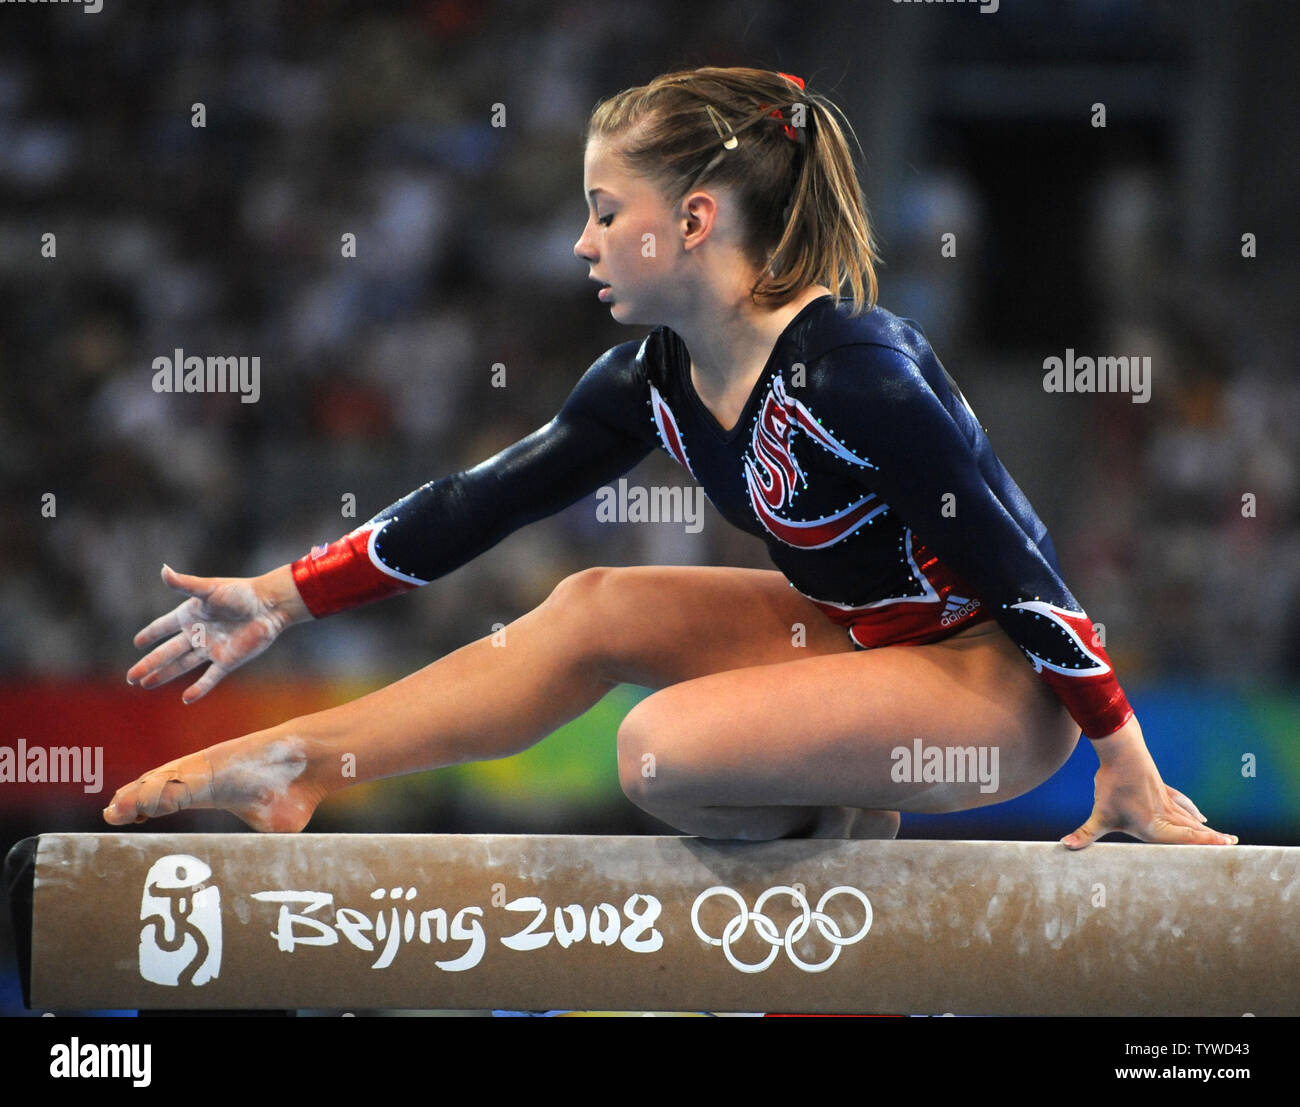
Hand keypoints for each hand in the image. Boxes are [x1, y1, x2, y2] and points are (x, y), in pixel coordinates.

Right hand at [126, 564, 308, 702]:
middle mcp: (198, 633)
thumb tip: (163, 571)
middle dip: (148, 664)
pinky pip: (210, 677)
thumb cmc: (240, 592)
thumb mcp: (209, 589)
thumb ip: (185, 584)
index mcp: (190, 615)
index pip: (163, 626)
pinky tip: (187, 699)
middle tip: (130, 677)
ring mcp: (211, 648)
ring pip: (182, 665)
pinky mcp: (227, 660)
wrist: (269, 606)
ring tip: (145, 684)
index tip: (137, 642)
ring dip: (164, 675)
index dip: (151, 633)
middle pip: (167, 652)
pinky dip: (199, 689)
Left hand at [1061, 715, 1237, 847]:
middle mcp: (1165, 815)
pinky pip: (1182, 804)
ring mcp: (1166, 800)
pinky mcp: (1162, 789)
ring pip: (1190, 818)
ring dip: (1206, 829)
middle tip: (1233, 847)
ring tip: (1225, 839)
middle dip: (1211, 841)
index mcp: (1154, 826)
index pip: (1183, 839)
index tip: (1226, 847)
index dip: (1204, 843)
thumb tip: (1065, 846)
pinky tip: (1201, 816)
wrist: (1122, 753)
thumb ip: (1085, 833)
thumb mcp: (1099, 815)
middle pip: (1192, 830)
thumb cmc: (1112, 785)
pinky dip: (1193, 811)